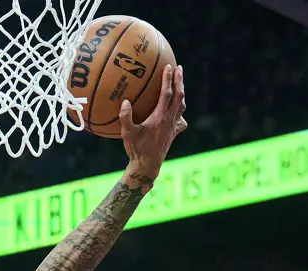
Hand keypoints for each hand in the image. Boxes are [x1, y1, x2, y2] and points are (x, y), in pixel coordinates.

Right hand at [120, 64, 186, 182]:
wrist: (147, 166)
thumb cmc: (136, 149)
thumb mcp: (127, 133)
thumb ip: (125, 117)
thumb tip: (125, 101)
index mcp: (160, 117)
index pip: (167, 94)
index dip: (168, 79)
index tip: (168, 66)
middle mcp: (170, 120)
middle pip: (179, 96)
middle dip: (180, 81)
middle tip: (179, 68)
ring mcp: (173, 127)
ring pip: (182, 106)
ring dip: (182, 93)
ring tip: (179, 85)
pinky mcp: (173, 133)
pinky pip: (181, 119)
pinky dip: (180, 112)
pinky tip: (177, 112)